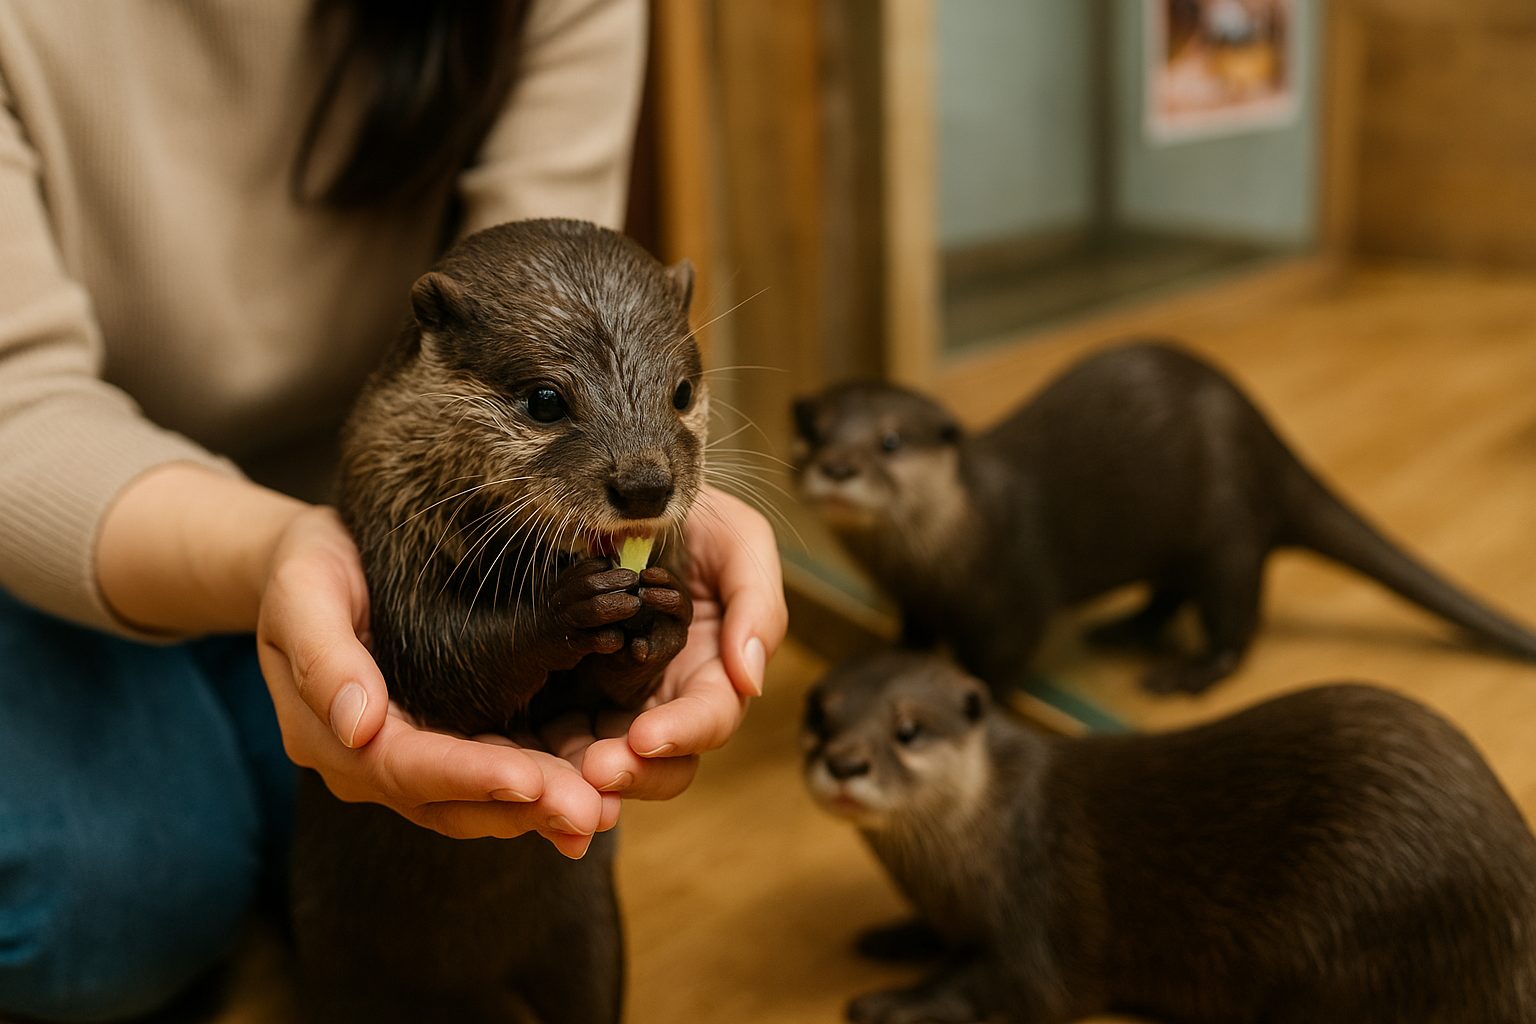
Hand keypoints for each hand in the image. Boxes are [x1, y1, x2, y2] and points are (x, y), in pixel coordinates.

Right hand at [254, 507, 617, 857]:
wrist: (322, 561)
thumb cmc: (307, 569)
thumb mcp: (301, 593)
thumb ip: (323, 659)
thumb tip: (360, 728)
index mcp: (333, 736)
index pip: (404, 768)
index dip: (467, 777)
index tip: (526, 781)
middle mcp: (376, 761)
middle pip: (453, 801)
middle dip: (523, 808)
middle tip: (590, 812)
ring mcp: (418, 755)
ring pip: (483, 800)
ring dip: (543, 808)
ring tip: (604, 809)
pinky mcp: (455, 737)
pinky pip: (500, 773)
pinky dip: (546, 786)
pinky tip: (598, 790)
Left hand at [575, 487, 786, 798]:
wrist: (623, 495)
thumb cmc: (694, 517)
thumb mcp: (740, 544)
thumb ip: (757, 606)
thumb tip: (751, 679)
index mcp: (714, 669)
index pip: (709, 716)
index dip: (683, 731)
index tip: (645, 737)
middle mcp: (668, 695)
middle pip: (661, 759)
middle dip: (633, 773)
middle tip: (595, 772)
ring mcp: (616, 697)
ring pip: (607, 758)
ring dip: (585, 776)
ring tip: (558, 780)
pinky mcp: (570, 690)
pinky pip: (558, 733)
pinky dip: (545, 755)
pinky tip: (524, 761)